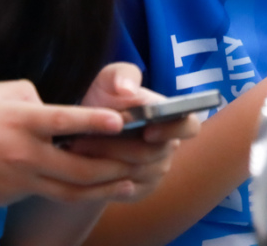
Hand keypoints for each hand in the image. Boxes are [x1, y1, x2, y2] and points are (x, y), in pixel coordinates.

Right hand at [0, 81, 142, 210]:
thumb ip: (30, 96)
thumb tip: (52, 107)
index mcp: (19, 121)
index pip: (65, 120)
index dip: (95, 121)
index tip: (122, 122)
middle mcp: (22, 154)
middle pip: (77, 168)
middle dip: (113, 167)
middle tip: (141, 161)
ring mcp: (17, 181)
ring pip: (67, 190)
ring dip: (101, 188)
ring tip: (128, 184)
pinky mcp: (9, 197)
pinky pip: (44, 191)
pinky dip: (68, 189)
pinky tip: (88, 185)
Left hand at [62, 63, 197, 202]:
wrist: (82, 136)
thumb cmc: (103, 102)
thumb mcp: (108, 81)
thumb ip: (121, 75)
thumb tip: (127, 89)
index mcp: (172, 118)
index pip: (190, 126)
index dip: (174, 130)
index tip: (148, 130)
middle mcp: (168, 147)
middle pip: (152, 153)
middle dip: (117, 146)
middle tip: (84, 139)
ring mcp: (155, 171)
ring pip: (134, 172)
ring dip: (103, 161)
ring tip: (76, 148)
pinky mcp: (139, 191)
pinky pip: (123, 191)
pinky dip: (102, 180)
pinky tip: (84, 168)